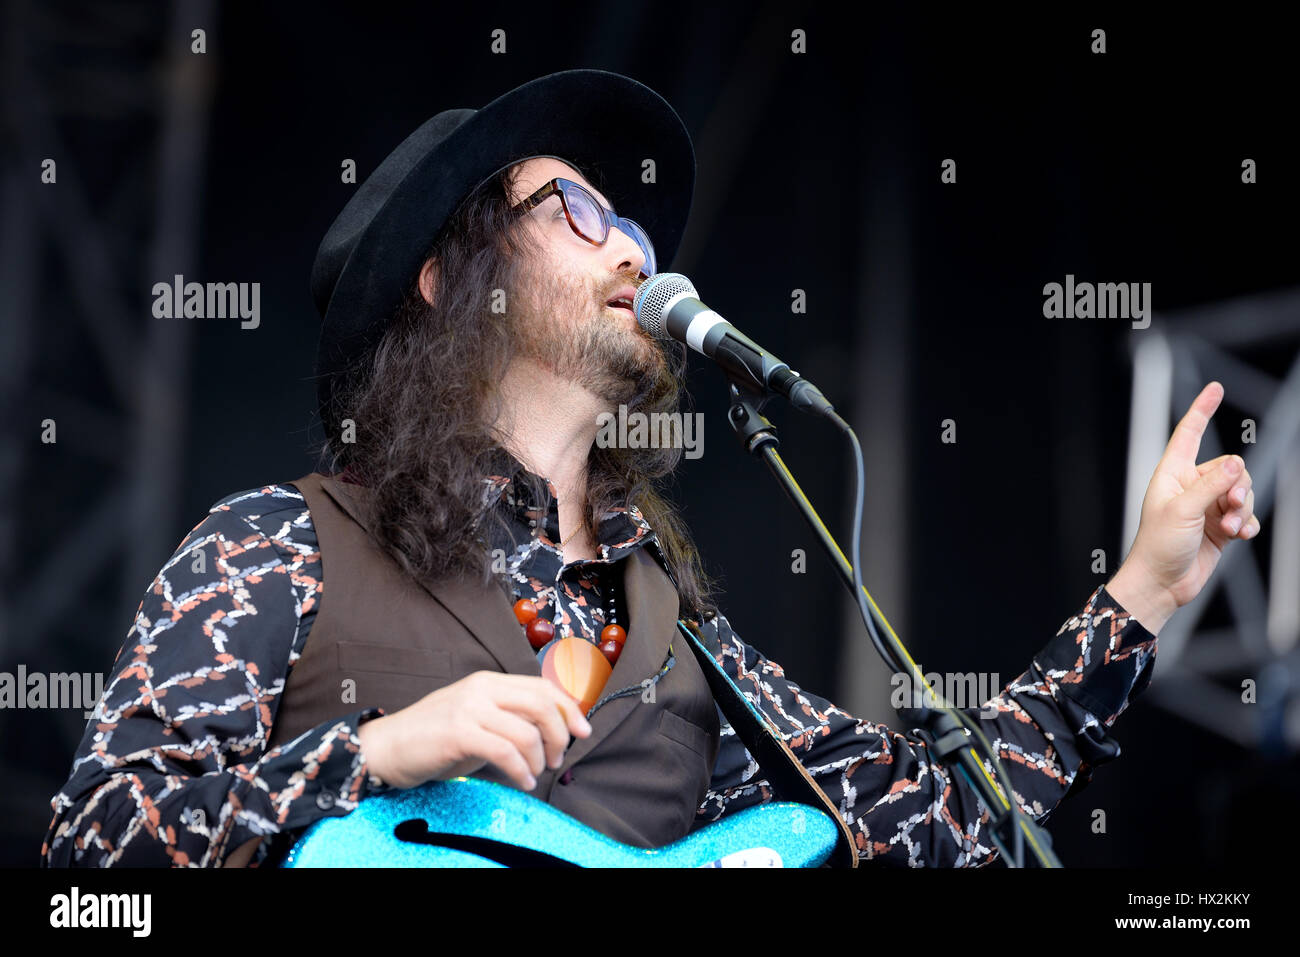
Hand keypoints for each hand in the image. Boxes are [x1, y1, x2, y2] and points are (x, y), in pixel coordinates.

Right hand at [357, 671, 591, 790]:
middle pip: (541, 704)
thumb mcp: (476, 719)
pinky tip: (522, 781)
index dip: (569, 708)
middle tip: (557, 759)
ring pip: (526, 732)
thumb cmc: (433, 737)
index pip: (542, 686)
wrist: (387, 747)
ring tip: (533, 774)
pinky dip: (521, 770)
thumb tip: (550, 731)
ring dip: (539, 759)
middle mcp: (481, 689)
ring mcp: (469, 708)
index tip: (582, 731)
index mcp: (488, 681)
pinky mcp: (459, 733)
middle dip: (559, 734)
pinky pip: (506, 752)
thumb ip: (508, 718)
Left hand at [1107, 381, 1259, 633]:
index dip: (1201, 409)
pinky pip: (1245, 515)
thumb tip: (1236, 464)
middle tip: (1230, 507)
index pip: (1189, 433)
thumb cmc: (1158, 546)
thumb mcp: (1183, 511)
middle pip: (1230, 468)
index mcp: (1172, 474)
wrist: (1162, 583)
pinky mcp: (1219, 526)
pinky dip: (1246, 524)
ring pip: (1241, 492)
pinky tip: (1239, 536)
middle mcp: (1190, 486)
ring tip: (1229, 527)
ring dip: (1241, 509)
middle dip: (1237, 486)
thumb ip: (1211, 486)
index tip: (1215, 389)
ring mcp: (1206, 506)